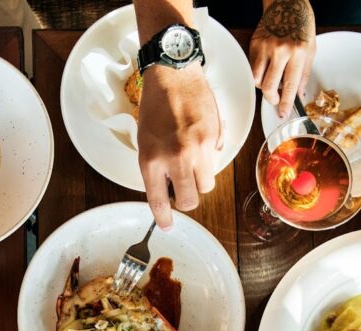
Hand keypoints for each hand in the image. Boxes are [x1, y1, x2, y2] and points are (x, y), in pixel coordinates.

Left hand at [137, 64, 221, 228]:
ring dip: (199, 179)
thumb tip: (168, 191)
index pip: (159, 201)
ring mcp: (199, 148)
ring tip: (190, 161)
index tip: (167, 225)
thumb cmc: (155, 106)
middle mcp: (177, 158)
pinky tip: (199, 140)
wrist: (173, 74)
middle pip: (191, 199)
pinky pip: (216, 160)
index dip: (164, 218)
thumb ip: (156, 169)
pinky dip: (209, 157)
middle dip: (186, 198)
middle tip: (180, 189)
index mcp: (152, 160)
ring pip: (207, 184)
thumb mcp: (144, 142)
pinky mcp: (216, 137)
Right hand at [251, 0, 314, 118]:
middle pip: (268, 87)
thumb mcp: (311, 50)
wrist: (287, 4)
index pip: (290, 86)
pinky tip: (266, 67)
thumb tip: (297, 95)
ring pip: (257, 80)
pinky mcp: (255, 44)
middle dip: (271, 98)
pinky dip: (258, 73)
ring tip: (271, 80)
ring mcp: (265, 47)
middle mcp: (281, 51)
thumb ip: (303, 74)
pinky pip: (252, 68)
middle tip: (275, 99)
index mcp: (299, 53)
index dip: (285, 103)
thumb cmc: (301, 26)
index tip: (282, 114)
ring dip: (263, 86)